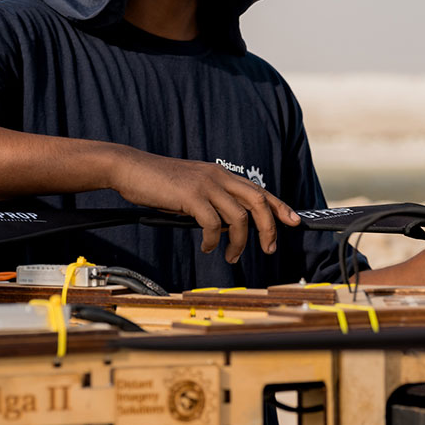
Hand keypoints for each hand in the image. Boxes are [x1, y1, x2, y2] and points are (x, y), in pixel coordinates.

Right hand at [108, 150, 301, 261]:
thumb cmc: (159, 183)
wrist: (131, 168)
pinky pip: (212, 223)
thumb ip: (212, 202)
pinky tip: (208, 247)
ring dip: (238, 242)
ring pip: (238, 217)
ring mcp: (206, 184)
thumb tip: (228, 227)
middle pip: (257, 202)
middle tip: (269, 249)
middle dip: (269, 227)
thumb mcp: (192, 189)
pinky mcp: (191, 195)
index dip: (279, 207)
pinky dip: (213, 240)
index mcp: (221, 174)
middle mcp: (218, 176)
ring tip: (231, 256)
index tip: (294, 222)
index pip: (258, 190)